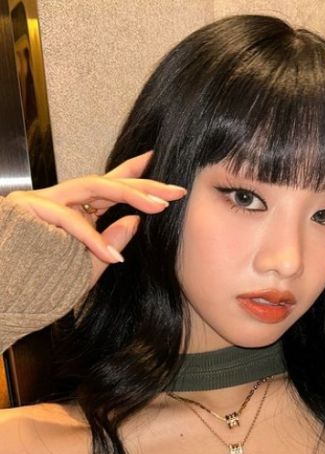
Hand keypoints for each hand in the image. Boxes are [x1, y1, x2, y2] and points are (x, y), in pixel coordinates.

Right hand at [6, 151, 185, 286]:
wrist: (5, 293)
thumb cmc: (40, 282)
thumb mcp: (86, 268)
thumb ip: (109, 246)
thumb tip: (133, 221)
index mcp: (74, 210)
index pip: (108, 185)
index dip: (132, 170)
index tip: (157, 158)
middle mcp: (60, 199)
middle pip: (108, 182)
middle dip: (144, 185)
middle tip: (176, 190)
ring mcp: (44, 200)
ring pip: (93, 187)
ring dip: (129, 195)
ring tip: (158, 206)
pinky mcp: (29, 209)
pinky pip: (70, 221)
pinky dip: (92, 239)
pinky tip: (111, 256)